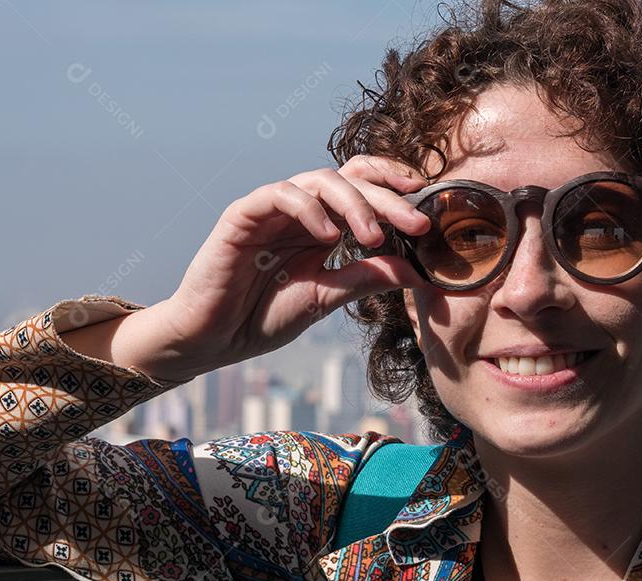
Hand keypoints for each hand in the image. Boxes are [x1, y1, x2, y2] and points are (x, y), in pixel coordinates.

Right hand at [153, 155, 430, 380]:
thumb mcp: (327, 298)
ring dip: (353, 204)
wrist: (213, 339)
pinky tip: (328, 237)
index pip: (363, 187)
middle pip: (350, 179)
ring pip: (319, 180)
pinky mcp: (242, 215)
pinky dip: (308, 209)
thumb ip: (366, 278)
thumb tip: (419, 272)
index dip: (395, 187)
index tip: (428, 210)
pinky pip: (279, 194)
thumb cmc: (263, 317)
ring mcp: (270, 209)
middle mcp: (299, 210)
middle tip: (416, 223)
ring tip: (372, 236)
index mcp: (321, 225)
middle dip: (388, 198)